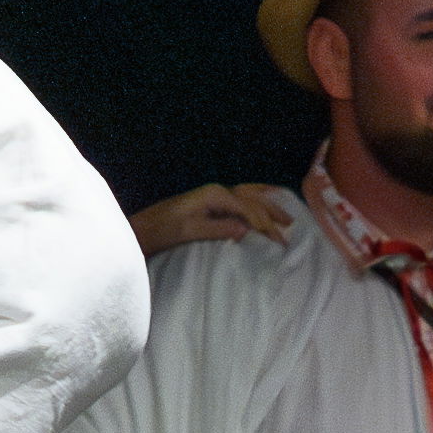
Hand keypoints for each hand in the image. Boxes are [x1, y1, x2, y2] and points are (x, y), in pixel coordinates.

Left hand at [132, 183, 297, 256]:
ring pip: (249, 196)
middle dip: (272, 214)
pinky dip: (256, 201)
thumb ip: (218, 228)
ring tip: (286, 217)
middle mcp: (217, 191)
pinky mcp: (210, 203)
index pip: (248, 209)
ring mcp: (213, 195)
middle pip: (252, 199)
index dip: (265, 225)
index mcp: (214, 195)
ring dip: (268, 205)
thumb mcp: (189, 231)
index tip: (279, 241)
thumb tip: (246, 229)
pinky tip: (263, 203)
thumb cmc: (162, 231)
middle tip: (290, 228)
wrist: (142, 228)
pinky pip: (240, 199)